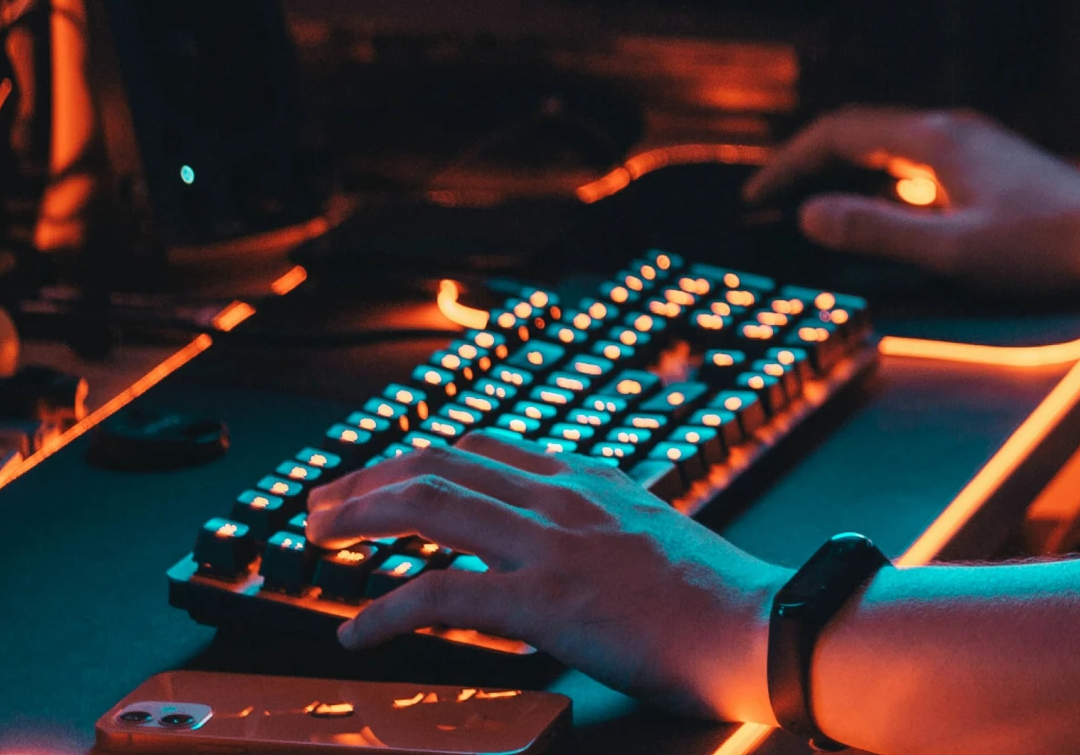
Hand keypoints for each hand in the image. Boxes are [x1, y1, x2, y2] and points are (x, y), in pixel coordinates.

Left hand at [305, 432, 785, 721]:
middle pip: (441, 463)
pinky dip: (384, 612)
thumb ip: (607, 526)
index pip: (488, 445)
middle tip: (322, 503)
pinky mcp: (545, 600)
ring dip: (359, 517)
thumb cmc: (721, 599)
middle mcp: (564, 497)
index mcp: (592, 480)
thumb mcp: (657, 537)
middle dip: (368, 479)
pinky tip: (358, 633)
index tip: (384, 475)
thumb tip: (570, 546)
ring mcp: (552, 544)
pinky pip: (442, 595)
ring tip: (319, 538)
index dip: (422, 456)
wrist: (760, 626)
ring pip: (428, 505)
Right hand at [744, 107, 1079, 294]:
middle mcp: (952, 130)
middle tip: (772, 200)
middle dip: (810, 163)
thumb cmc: (1045, 246)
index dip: (790, 162)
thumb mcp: (953, 250)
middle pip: (861, 132)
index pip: (840, 132)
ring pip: (890, 146)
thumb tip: (811, 214)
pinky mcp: (991, 166)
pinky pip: (917, 161)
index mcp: (936, 140)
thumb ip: (878, 231)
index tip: (758, 197)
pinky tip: (882, 210)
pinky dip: (881, 180)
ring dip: (845, 170)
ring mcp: (975, 145)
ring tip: (813, 203)